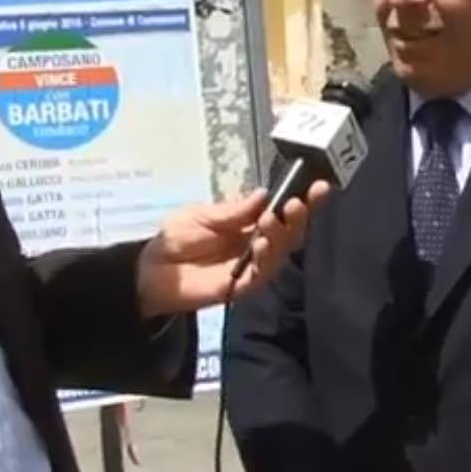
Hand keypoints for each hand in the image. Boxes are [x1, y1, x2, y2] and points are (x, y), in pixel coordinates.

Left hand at [134, 182, 329, 316]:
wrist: (150, 270)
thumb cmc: (176, 238)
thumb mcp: (203, 215)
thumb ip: (234, 210)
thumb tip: (265, 195)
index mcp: (251, 223)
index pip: (283, 211)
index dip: (304, 199)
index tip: (320, 186)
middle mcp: (259, 243)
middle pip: (291, 231)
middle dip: (299, 216)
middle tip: (297, 203)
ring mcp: (254, 265)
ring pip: (281, 251)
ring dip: (281, 234)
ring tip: (270, 220)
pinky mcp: (244, 285)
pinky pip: (263, 272)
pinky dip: (266, 257)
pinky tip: (261, 242)